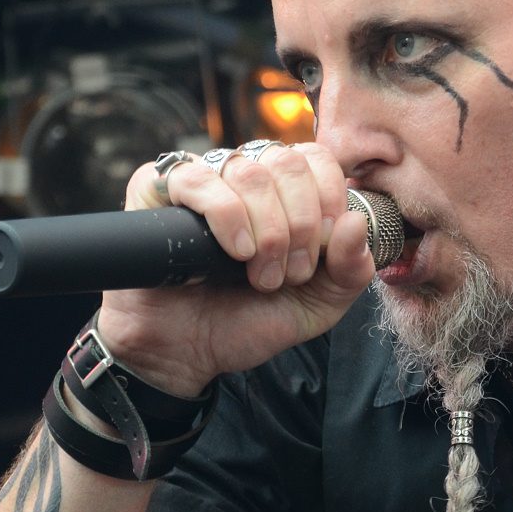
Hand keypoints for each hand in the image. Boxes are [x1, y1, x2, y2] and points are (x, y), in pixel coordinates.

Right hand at [96, 142, 376, 395]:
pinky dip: (227, 217)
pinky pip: (197, 179)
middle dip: (300, 225)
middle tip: (288, 274)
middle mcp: (244, 174)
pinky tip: (235, 253)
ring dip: (266, 233)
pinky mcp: (155, 188)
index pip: (317, 159)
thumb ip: (351, 270)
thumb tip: (356, 223)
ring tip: (259, 277)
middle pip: (288, 163)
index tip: (321, 252)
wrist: (189, 352)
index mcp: (284, 190)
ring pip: (250, 173)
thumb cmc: (250, 320)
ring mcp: (201, 178)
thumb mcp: (319, 304)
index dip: (328, 202)